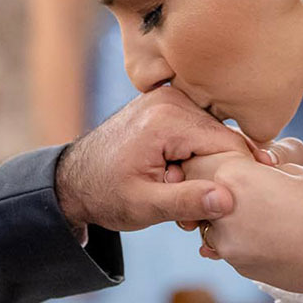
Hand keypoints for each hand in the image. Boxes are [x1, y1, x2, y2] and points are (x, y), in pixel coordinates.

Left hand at [54, 87, 245, 231]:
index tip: (210, 206)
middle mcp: (171, 98)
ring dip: (205, 165)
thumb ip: (186, 202)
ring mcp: (169, 97)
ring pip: (214, 135)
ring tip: (176, 187)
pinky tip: (175, 174)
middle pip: (223, 138)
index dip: (229, 178)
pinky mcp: (167, 102)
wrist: (74, 179)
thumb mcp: (144, 206)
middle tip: (189, 205)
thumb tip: (228, 200)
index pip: (229, 145)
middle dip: (215, 173)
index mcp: (166, 119)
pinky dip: (194, 154)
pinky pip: (199, 129)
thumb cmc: (105, 194)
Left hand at [172, 134, 302, 232]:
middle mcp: (222, 210)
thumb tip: (236, 160)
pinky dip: (234, 235)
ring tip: (254, 209)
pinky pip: (223, 243)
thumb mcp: (294, 168)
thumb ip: (255, 163)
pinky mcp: (237, 264)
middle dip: (208, 186)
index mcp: (235, 176)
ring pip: (206, 221)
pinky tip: (263, 231)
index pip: (195, 161)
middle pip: (196, 192)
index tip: (224, 159)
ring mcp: (227, 243)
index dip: (208, 158)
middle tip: (236, 184)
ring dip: (219, 213)